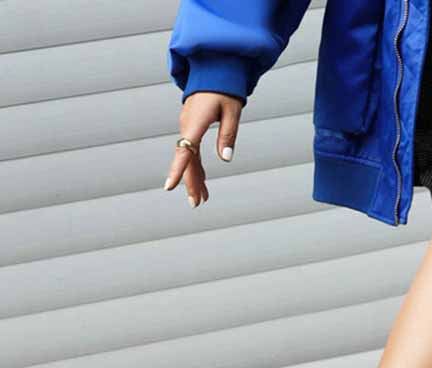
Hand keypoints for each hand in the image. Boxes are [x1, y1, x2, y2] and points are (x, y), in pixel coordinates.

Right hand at [164, 92, 242, 206]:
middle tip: (196, 204)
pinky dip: (197, 166)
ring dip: (195, 178)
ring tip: (201, 199)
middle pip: (187, 159)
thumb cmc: (224, 88)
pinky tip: (202, 181)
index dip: (178, 170)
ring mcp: (187, 127)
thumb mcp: (232, 111)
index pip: (185, 151)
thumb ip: (228, 134)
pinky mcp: (191, 127)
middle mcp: (187, 126)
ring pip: (189, 157)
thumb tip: (225, 158)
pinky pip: (193, 151)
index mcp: (195, 123)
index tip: (169, 186)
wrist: (214, 69)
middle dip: (191, 182)